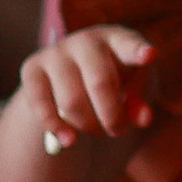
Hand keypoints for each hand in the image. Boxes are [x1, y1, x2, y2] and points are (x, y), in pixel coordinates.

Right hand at [22, 24, 154, 152]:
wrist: (72, 76)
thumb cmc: (113, 82)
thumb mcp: (133, 91)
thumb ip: (140, 102)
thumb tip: (143, 119)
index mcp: (118, 39)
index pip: (130, 45)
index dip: (139, 51)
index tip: (150, 56)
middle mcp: (86, 40)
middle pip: (100, 83)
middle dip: (111, 116)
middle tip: (117, 131)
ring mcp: (56, 52)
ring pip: (71, 101)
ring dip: (87, 125)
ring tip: (97, 130)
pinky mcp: (32, 69)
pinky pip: (40, 103)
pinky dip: (56, 126)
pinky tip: (68, 141)